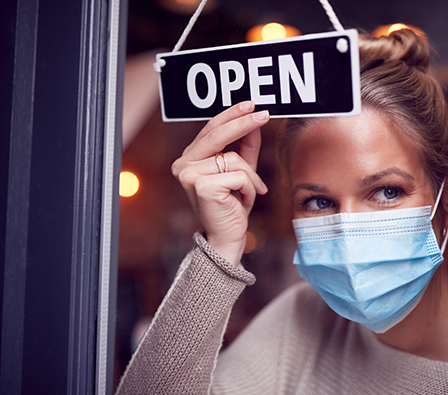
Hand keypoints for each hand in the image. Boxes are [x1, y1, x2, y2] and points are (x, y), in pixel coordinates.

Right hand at [171, 101, 269, 265]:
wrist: (227, 236)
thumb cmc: (232, 204)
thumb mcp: (242, 171)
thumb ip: (246, 146)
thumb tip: (254, 119)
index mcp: (189, 158)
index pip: (210, 129)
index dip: (231, 115)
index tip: (251, 105)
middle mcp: (183, 165)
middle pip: (217, 135)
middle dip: (243, 124)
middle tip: (264, 115)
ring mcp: (189, 176)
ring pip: (233, 159)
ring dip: (251, 176)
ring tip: (251, 191)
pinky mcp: (202, 187)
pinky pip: (238, 175)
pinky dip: (249, 187)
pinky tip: (243, 200)